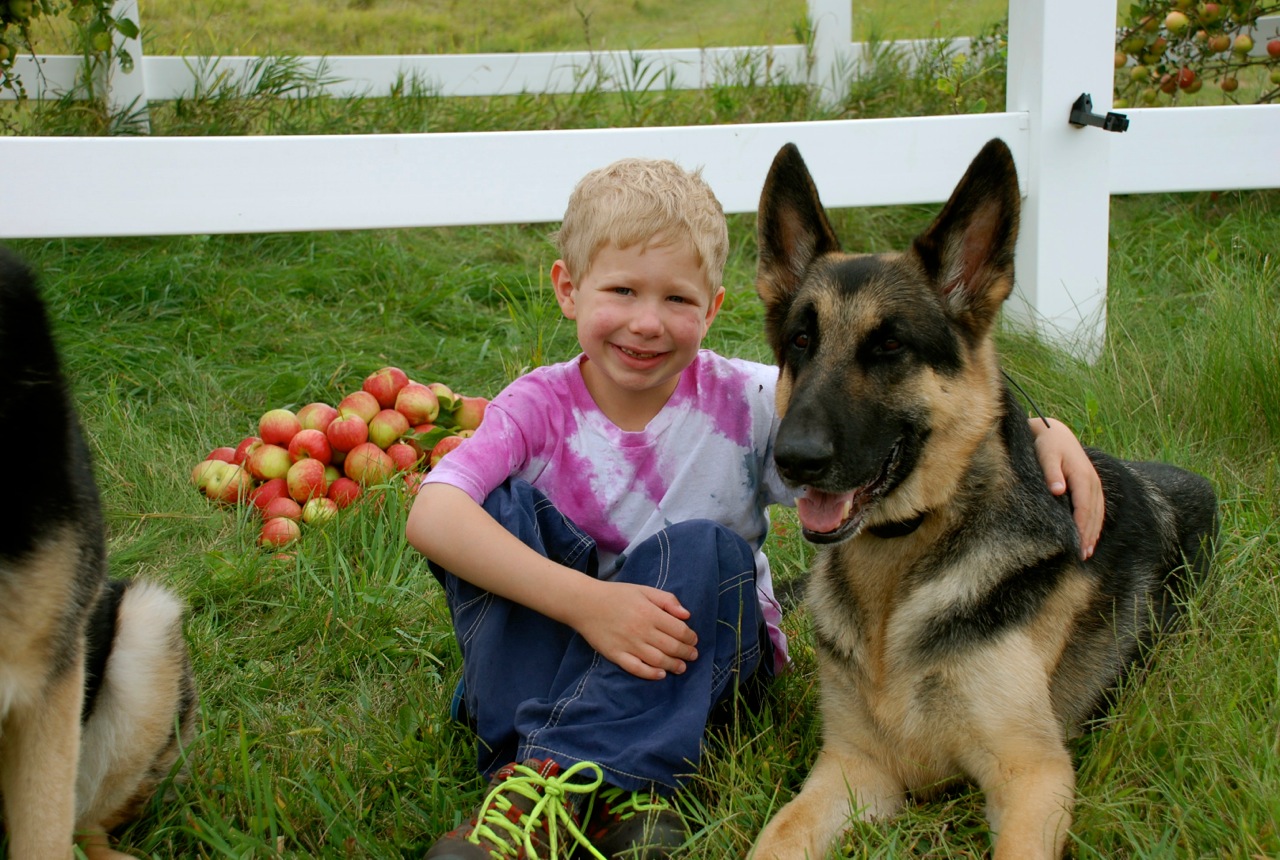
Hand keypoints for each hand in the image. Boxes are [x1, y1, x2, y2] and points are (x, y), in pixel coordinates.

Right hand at [572, 579, 698, 680]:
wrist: (584, 603)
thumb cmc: (616, 595)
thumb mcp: (644, 590)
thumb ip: (667, 600)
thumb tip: (687, 615)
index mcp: (650, 613)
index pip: (679, 630)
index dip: (690, 637)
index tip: (694, 640)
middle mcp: (641, 630)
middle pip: (672, 647)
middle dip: (686, 653)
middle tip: (692, 656)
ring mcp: (628, 644)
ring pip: (658, 660)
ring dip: (673, 666)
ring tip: (681, 667)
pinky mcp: (616, 655)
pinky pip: (636, 668)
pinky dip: (650, 674)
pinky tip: (660, 675)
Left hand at [1030, 417, 1103, 558]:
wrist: (1055, 432)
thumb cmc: (1047, 445)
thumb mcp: (1046, 455)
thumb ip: (1052, 472)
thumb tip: (1059, 491)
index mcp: (1082, 475)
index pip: (1084, 507)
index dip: (1082, 527)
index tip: (1077, 545)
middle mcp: (1092, 480)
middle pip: (1094, 513)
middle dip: (1089, 535)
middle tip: (1083, 556)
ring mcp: (1094, 482)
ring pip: (1098, 512)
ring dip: (1094, 532)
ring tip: (1087, 551)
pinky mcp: (1091, 484)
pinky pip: (1097, 507)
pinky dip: (1095, 523)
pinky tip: (1090, 535)